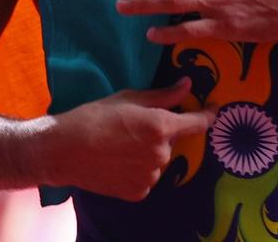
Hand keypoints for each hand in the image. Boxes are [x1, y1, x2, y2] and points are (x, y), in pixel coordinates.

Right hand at [41, 78, 211, 201]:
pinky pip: (146, 178)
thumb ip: (164, 95)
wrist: (63, 150)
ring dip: (149, 153)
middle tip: (135, 127)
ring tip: (121, 145)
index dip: (208, 114)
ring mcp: (149, 176)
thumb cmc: (95, 117)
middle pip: (172, 141)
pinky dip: (137, 170)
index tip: (214, 109)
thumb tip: (188, 85)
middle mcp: (161, 154)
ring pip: (158, 161)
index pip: (198, 123)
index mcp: (162, 127)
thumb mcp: (130, 98)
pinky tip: (118, 162)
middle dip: (161, 133)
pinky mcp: (137, 192)